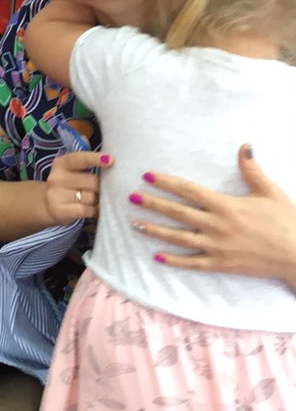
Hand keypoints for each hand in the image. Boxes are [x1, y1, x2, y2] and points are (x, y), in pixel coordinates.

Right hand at [43, 151, 110, 223]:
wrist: (48, 205)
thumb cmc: (69, 185)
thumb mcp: (73, 170)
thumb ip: (88, 164)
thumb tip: (110, 161)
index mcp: (61, 164)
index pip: (79, 159)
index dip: (95, 158)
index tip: (110, 160)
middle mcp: (56, 178)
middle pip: (92, 181)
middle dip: (99, 187)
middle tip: (94, 190)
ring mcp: (56, 195)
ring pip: (91, 197)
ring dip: (96, 201)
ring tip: (88, 201)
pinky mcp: (60, 211)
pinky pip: (87, 210)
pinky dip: (93, 211)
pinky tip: (88, 210)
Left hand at [134, 144, 295, 287]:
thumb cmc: (286, 221)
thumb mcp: (270, 192)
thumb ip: (252, 170)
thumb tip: (244, 145)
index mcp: (226, 205)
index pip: (188, 191)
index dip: (166, 182)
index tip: (147, 176)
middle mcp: (216, 225)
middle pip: (177, 212)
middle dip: (152, 203)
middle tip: (131, 196)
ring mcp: (216, 247)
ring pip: (178, 238)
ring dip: (155, 230)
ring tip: (134, 223)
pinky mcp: (221, 265)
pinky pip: (192, 263)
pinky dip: (173, 260)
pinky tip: (156, 256)